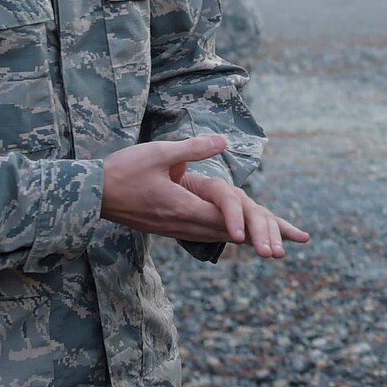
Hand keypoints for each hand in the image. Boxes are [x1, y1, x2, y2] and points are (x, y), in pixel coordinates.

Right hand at [100, 135, 310, 258]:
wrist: (90, 195)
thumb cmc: (122, 172)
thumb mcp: (159, 154)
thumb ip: (193, 149)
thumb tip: (224, 141)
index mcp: (184, 207)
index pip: (227, 218)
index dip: (252, 224)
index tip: (272, 237)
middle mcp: (185, 223)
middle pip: (232, 232)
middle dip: (265, 235)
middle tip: (295, 243)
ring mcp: (178, 227)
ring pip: (221, 234)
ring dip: (251, 238)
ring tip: (278, 245)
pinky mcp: (171, 226)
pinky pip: (208, 232)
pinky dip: (229, 234)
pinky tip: (239, 237)